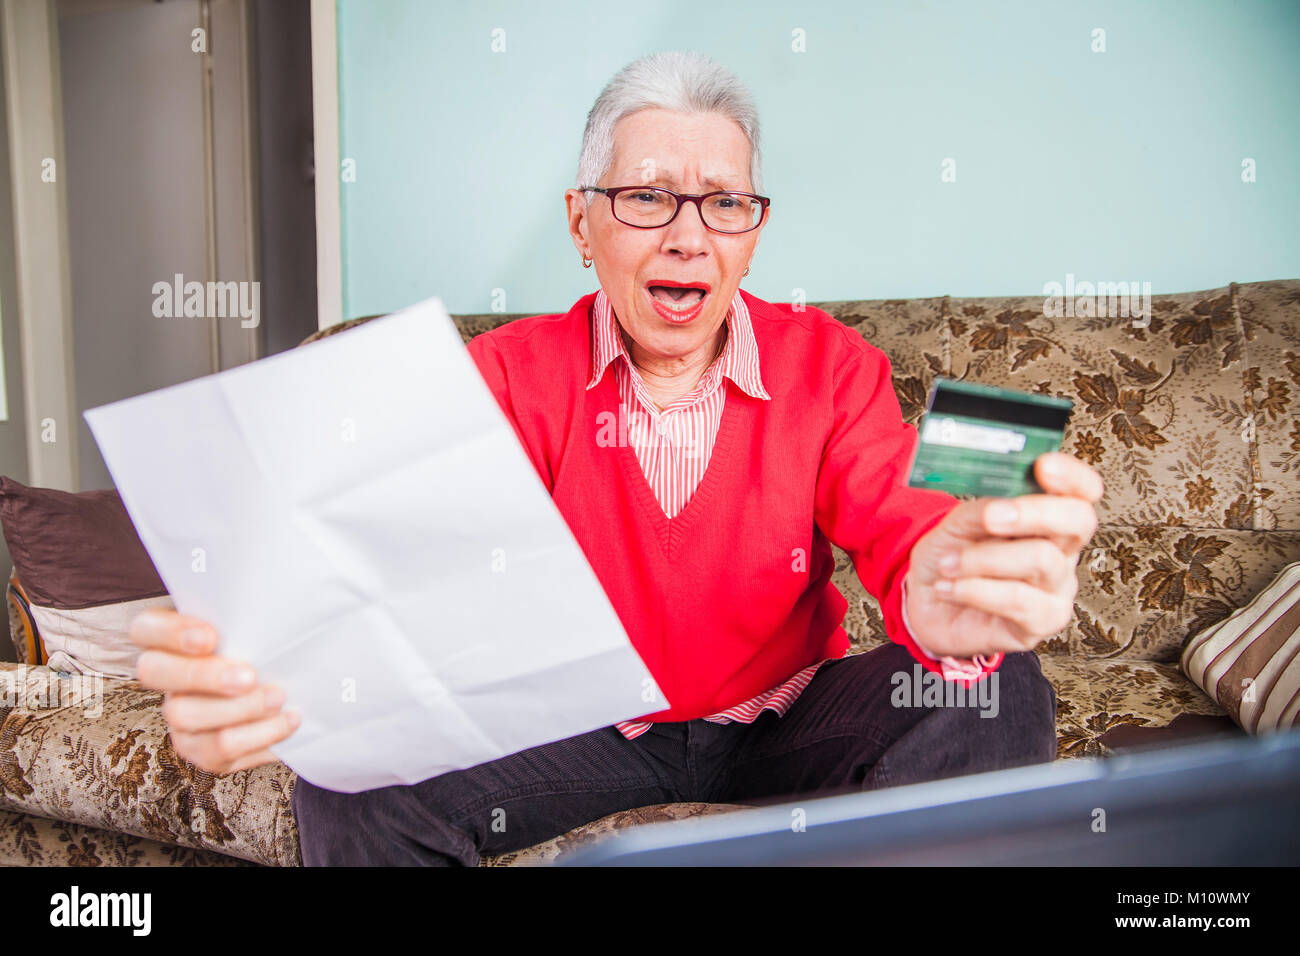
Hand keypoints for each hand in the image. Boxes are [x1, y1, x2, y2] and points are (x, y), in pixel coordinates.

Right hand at [129, 609, 299, 773]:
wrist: (289, 695)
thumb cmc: (268, 650)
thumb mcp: (259, 625)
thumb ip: (254, 610)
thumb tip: (284, 584)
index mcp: (170, 640)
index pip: (145, 628)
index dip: (170, 632)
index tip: (211, 636)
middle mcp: (166, 680)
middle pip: (156, 675)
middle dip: (204, 675)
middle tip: (249, 676)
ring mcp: (179, 719)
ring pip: (188, 717)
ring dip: (239, 709)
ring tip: (279, 697)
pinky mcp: (203, 751)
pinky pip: (221, 750)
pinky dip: (261, 735)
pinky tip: (288, 719)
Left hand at [904, 451, 1102, 658]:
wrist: (923, 602)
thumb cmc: (950, 556)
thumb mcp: (958, 523)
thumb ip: (982, 508)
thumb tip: (1000, 504)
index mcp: (1047, 517)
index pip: (1082, 491)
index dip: (1072, 476)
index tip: (1042, 465)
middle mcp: (1062, 550)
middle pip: (1079, 520)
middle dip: (1035, 512)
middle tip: (992, 516)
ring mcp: (1057, 588)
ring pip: (1042, 560)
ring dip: (984, 559)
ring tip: (947, 564)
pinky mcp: (1042, 623)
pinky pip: (1019, 601)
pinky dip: (976, 590)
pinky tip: (948, 588)